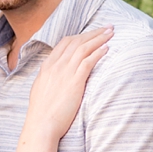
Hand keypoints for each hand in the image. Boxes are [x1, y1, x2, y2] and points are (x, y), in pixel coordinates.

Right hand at [25, 26, 112, 140]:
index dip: (80, 36)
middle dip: (93, 33)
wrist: (41, 124)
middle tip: (107, 27)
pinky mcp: (75, 81)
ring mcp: (64, 72)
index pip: (64, 43)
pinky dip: (98, 52)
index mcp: (46, 67)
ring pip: (84, 48)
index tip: (91, 33)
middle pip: (76, 42)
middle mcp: (55, 66)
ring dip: (99, 38)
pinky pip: (88, 61)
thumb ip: (49, 78)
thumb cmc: (42, 112)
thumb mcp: (41, 90)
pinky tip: (107, 48)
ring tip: (111, 33)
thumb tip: (55, 76)